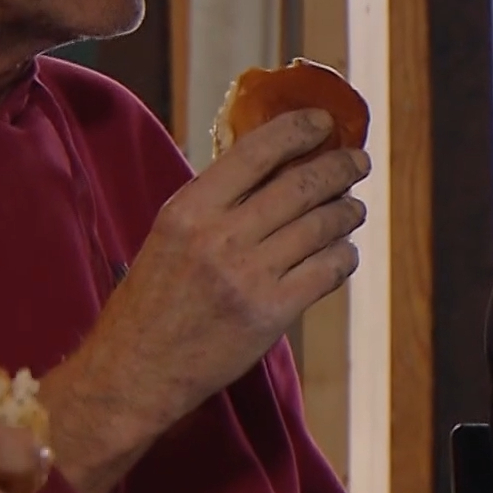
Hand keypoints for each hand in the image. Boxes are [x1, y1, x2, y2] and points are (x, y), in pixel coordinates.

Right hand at [42, 109, 369, 492]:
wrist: (134, 371)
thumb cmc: (152, 300)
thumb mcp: (169, 235)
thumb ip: (216, 201)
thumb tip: (273, 164)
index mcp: (188, 209)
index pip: (256, 151)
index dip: (299, 129)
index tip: (324, 121)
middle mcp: (219, 237)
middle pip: (302, 185)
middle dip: (340, 167)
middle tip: (358, 161)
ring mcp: (248, 276)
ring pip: (323, 226)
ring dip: (348, 211)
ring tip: (354, 207)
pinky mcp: (271, 313)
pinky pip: (328, 269)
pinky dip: (344, 255)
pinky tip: (344, 252)